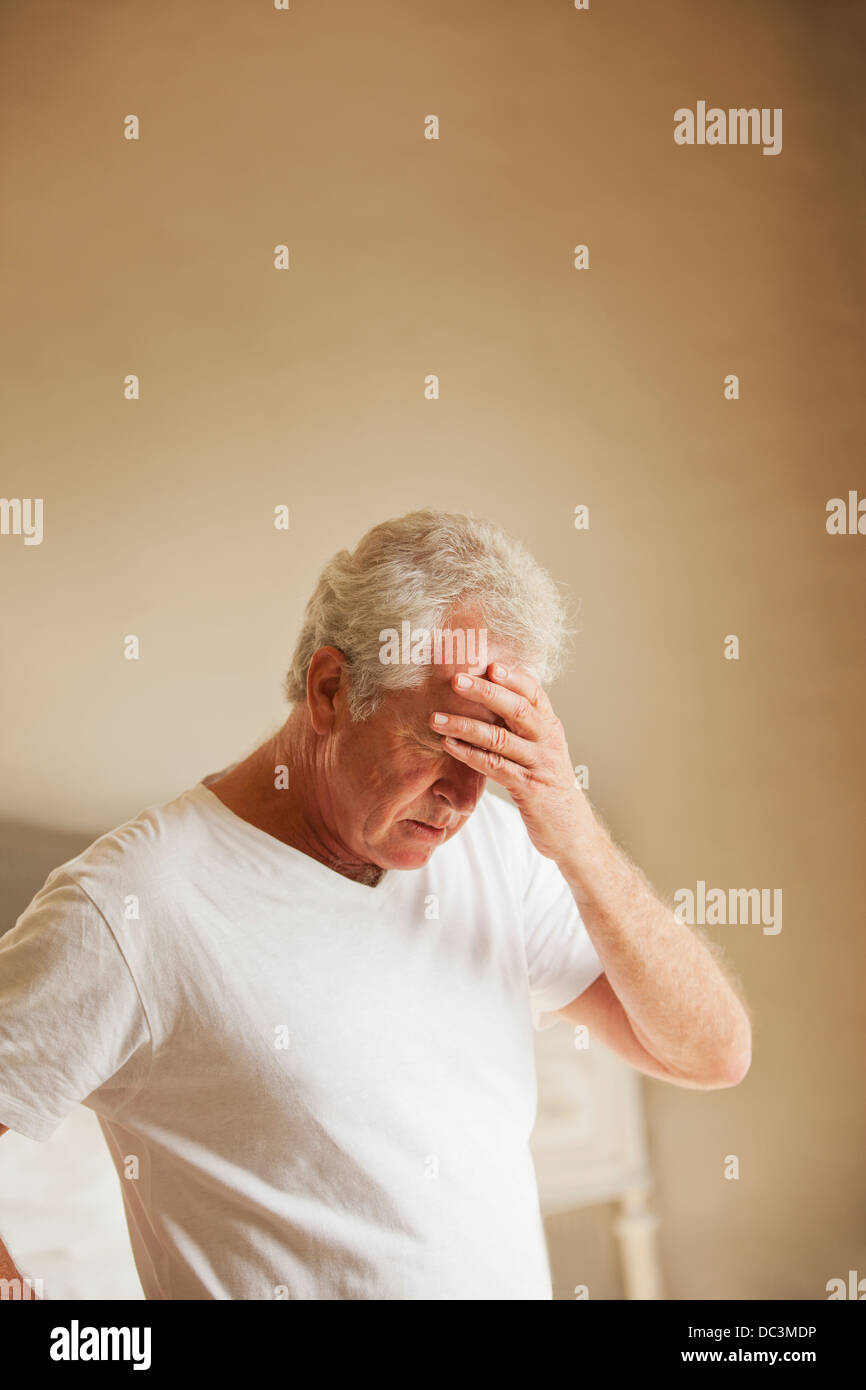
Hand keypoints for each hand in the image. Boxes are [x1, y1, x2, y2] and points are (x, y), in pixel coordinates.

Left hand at [430, 662, 590, 861]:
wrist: (571, 830)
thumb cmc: (547, 784)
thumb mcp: (540, 749)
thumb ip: (520, 725)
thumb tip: (489, 694)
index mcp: (550, 726)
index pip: (534, 692)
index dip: (513, 676)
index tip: (488, 663)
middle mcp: (548, 740)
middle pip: (517, 709)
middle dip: (485, 692)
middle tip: (455, 680)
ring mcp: (540, 765)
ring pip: (500, 738)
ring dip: (465, 725)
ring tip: (436, 718)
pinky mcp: (529, 789)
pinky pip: (496, 767)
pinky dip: (470, 755)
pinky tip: (449, 745)